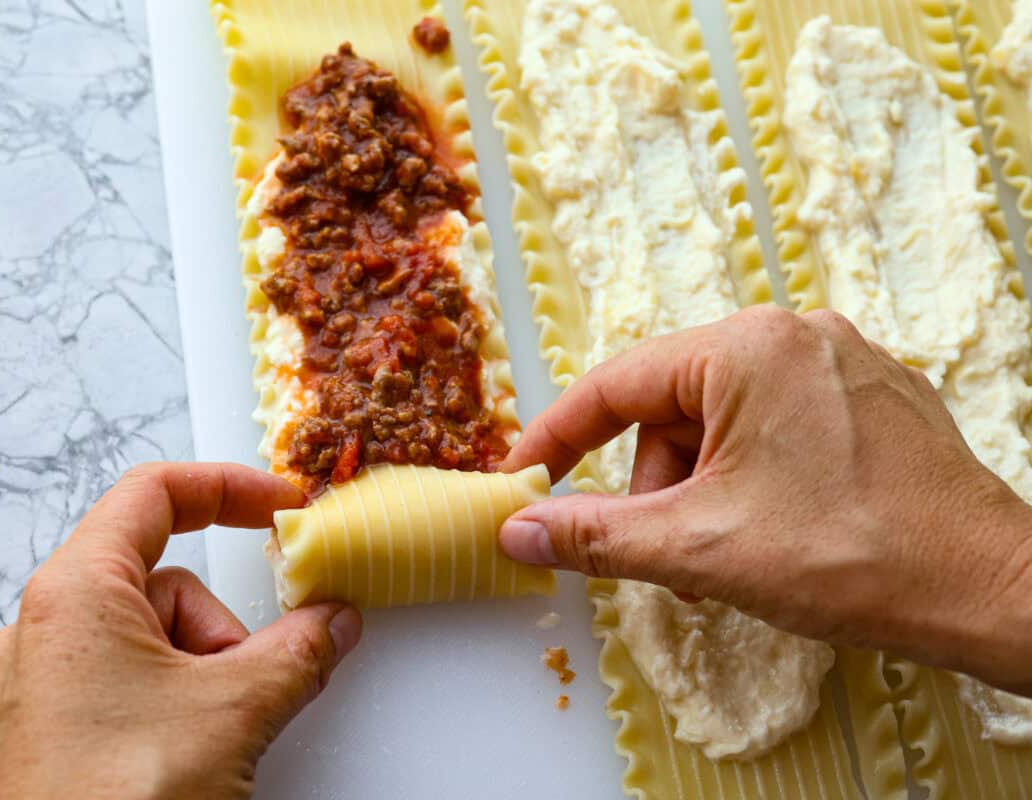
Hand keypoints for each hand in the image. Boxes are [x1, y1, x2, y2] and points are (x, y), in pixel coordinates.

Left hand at [0, 463, 362, 799]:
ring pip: (149, 642)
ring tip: (210, 738)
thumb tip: (331, 622)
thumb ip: (297, 652)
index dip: (227, 488)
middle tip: (248, 683)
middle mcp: (41, 630)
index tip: (280, 503)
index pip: (154, 495)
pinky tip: (186, 753)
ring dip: (200, 677)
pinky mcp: (45, 736)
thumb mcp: (233, 712)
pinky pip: (123, 687)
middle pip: (164, 584)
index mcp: (73, 593)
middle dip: (222, 629)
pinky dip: (169, 704)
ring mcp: (37, 687)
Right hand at [500, 306, 1031, 695]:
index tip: (520, 478)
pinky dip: (750, 480)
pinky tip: (769, 535)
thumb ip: (594, 534)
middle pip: (672, 409)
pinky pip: (777, 427)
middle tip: (659, 556)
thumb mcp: (698, 547)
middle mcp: (794, 335)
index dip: (557, 438)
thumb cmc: (853, 556)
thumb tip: (518, 532)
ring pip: (724, 423)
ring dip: (702, 493)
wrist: (992, 592)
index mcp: (745, 348)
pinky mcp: (872, 398)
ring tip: (720, 562)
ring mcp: (842, 362)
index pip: (615, 385)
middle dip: (653, 488)